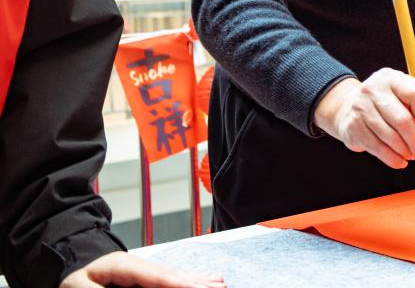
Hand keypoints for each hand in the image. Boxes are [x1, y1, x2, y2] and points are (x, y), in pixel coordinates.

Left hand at [59, 251, 223, 287]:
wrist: (67, 256)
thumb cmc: (71, 273)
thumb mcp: (79, 287)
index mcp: (124, 266)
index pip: (157, 277)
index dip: (180, 283)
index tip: (199, 287)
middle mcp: (139, 265)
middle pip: (173, 275)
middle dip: (197, 282)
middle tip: (221, 286)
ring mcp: (142, 269)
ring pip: (175, 276)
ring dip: (198, 280)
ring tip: (220, 282)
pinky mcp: (141, 277)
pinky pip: (168, 279)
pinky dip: (187, 279)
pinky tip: (203, 279)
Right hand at [313, 70, 414, 168]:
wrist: (351, 107)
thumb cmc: (388, 103)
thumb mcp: (408, 98)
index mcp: (392, 78)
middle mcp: (374, 89)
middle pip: (402, 120)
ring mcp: (361, 107)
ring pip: (390, 137)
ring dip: (405, 151)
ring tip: (412, 155)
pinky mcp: (352, 126)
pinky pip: (377, 148)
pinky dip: (392, 159)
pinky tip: (400, 161)